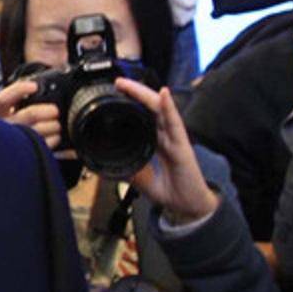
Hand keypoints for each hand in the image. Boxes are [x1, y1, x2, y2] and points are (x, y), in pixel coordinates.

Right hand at [0, 80, 62, 148]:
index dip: (19, 90)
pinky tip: (56, 138)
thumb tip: (44, 80)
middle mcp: (3, 126)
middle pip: (25, 115)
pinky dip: (51, 141)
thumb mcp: (13, 109)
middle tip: (55, 110)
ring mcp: (13, 141)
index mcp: (0, 112)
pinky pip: (40, 147)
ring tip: (58, 125)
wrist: (5, 154)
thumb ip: (23, 96)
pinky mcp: (23, 154)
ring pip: (34, 132)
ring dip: (51, 127)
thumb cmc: (13, 124)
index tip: (35, 86)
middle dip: (44, 111)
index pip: (4, 98)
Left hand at [115, 81, 219, 225]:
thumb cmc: (170, 191)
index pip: (143, 116)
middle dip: (135, 93)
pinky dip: (169, 108)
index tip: (115, 92)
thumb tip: (104, 164)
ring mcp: (175, 139)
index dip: (131, 103)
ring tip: (130, 84)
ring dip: (146, 95)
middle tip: (118, 83)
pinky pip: (175, 124)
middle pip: (150, 108)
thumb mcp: (141, 179)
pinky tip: (163, 94)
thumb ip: (128, 169)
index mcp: (156, 141)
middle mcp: (166, 136)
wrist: (189, 208)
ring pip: (160, 110)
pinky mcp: (183, 147)